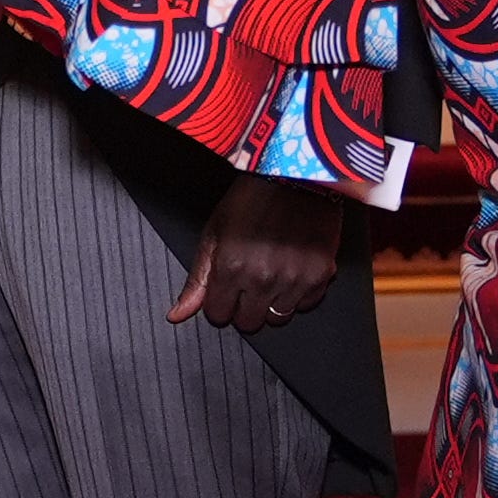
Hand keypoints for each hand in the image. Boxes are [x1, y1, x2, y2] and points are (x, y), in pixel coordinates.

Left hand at [170, 172, 343, 331]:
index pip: (219, 315)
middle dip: (245, 307)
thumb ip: (198, 279)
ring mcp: (294, 279)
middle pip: (249, 323)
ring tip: (273, 273)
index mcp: (231, 268)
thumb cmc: (252, 197)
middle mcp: (263, 279)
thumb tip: (176, 315)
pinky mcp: (321, 275)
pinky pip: (306, 305)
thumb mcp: (215, 233)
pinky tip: (293, 269)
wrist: (297, 173)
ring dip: (272, 302)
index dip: (220, 302)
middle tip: (250, 280)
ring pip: (278, 318)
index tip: (227, 287)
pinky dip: (299, 294)